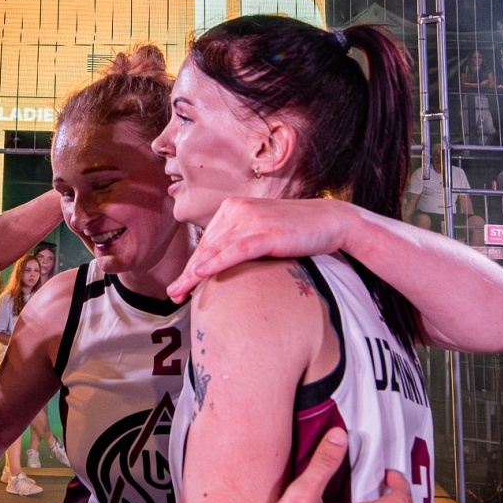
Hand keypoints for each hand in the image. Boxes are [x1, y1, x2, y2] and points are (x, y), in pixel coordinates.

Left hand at [167, 196, 351, 301]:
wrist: (330, 221)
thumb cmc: (296, 230)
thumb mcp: (262, 232)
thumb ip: (241, 241)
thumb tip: (221, 263)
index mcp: (233, 208)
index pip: (207, 241)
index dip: (191, 264)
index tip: (179, 285)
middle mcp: (237, 210)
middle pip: (206, 247)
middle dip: (187, 273)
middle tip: (173, 295)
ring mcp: (251, 220)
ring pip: (214, 250)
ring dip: (193, 273)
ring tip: (179, 293)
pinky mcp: (265, 232)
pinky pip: (234, 251)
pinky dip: (215, 263)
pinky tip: (199, 275)